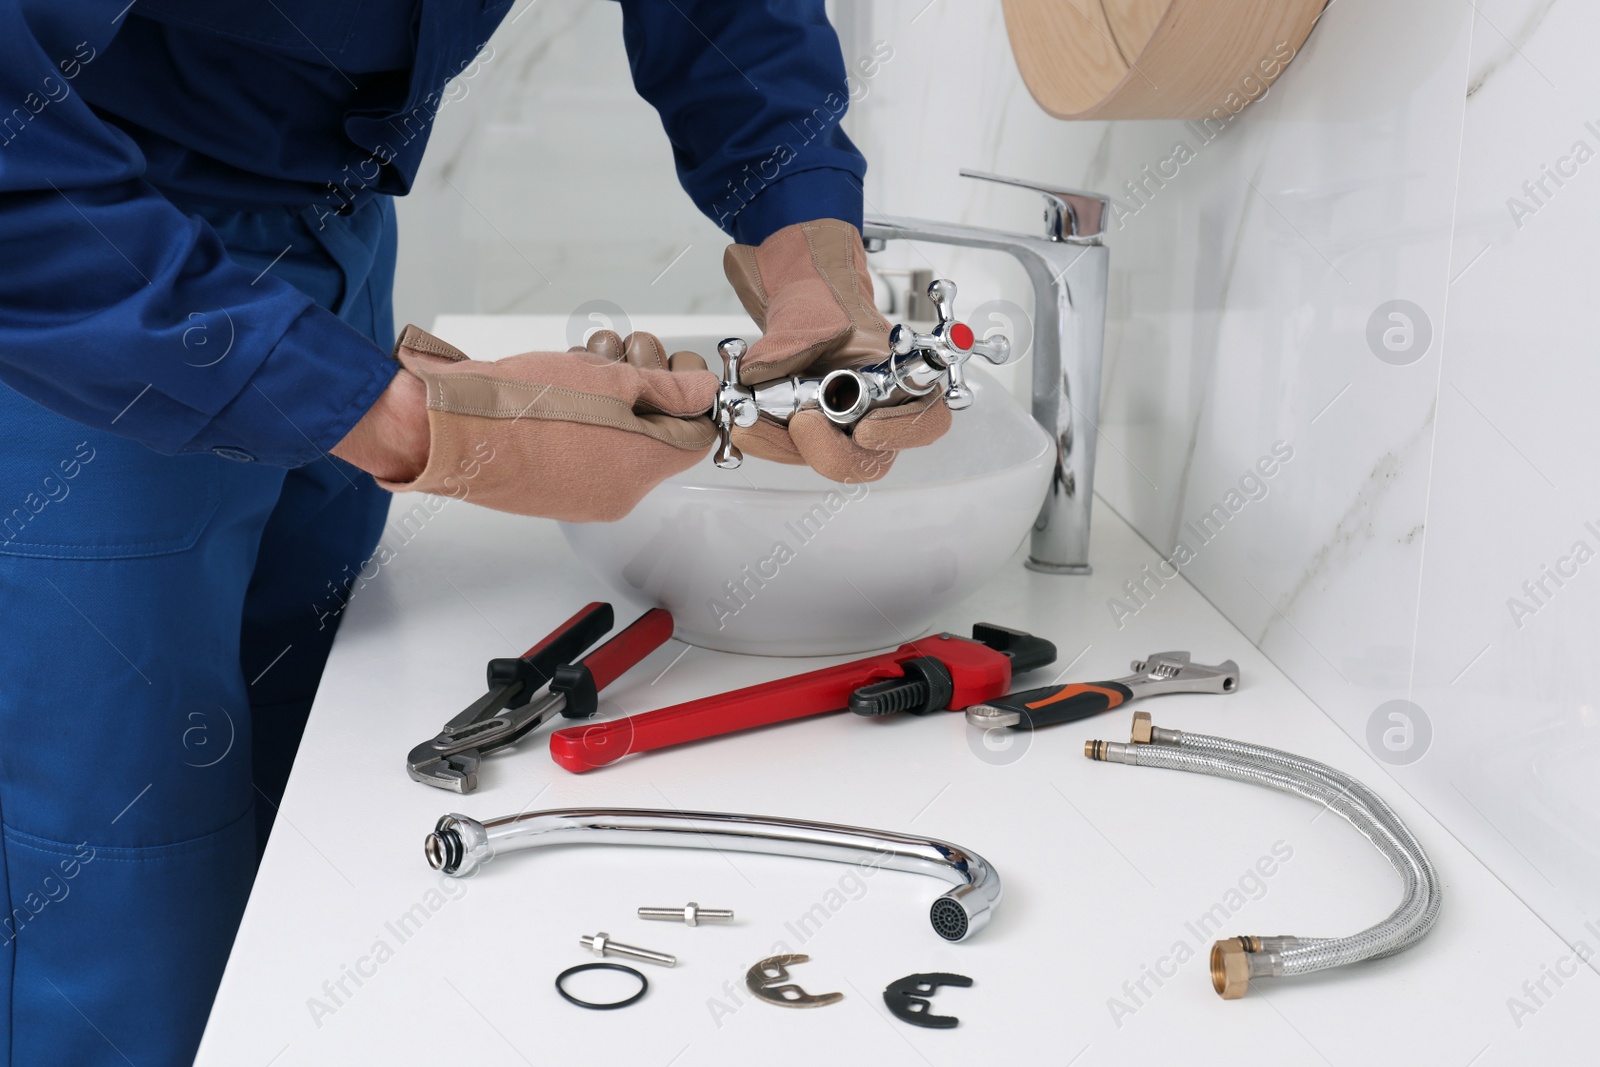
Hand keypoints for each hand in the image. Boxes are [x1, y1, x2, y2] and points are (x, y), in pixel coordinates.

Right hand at [345, 325, 718, 520]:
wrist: (442, 427)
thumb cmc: (519, 406)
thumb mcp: (610, 382)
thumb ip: (668, 389)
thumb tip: (703, 394)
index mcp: (638, 474)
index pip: (696, 438)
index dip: (692, 395)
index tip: (675, 366)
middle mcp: (613, 492)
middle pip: (657, 431)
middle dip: (648, 381)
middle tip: (625, 353)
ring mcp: (577, 490)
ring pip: (619, 430)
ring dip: (612, 385)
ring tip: (586, 359)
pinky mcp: (546, 480)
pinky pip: (584, 441)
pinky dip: (583, 406)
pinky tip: (563, 376)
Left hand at [723, 218, 949, 482]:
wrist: (797, 292)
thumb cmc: (824, 295)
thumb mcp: (814, 308)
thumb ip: (793, 340)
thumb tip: (763, 370)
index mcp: (899, 376)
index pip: (926, 420)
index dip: (900, 431)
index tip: (863, 428)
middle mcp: (877, 409)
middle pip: (871, 459)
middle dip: (833, 450)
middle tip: (801, 422)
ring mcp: (842, 425)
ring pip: (827, 458)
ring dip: (789, 446)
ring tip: (755, 421)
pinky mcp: (810, 430)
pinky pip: (794, 450)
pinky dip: (769, 441)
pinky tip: (747, 424)